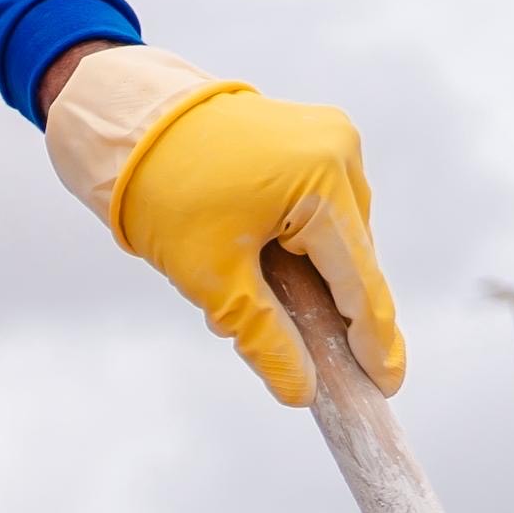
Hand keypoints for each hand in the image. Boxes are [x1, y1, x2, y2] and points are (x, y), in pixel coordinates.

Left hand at [44, 44, 403, 404]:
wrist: (126, 122)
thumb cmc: (163, 191)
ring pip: (337, 232)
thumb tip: (301, 391)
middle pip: (351, 255)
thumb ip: (264, 338)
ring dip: (312, 273)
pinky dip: (301, 240)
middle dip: (332, 308)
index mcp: (323, 179)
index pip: (359, 279)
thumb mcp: (212, 278)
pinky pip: (321, 203)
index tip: (387, 385)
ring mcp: (329, 137)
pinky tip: (266, 260)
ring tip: (264, 298)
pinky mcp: (311, 135)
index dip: (373, 339)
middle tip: (320, 362)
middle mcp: (340, 150)